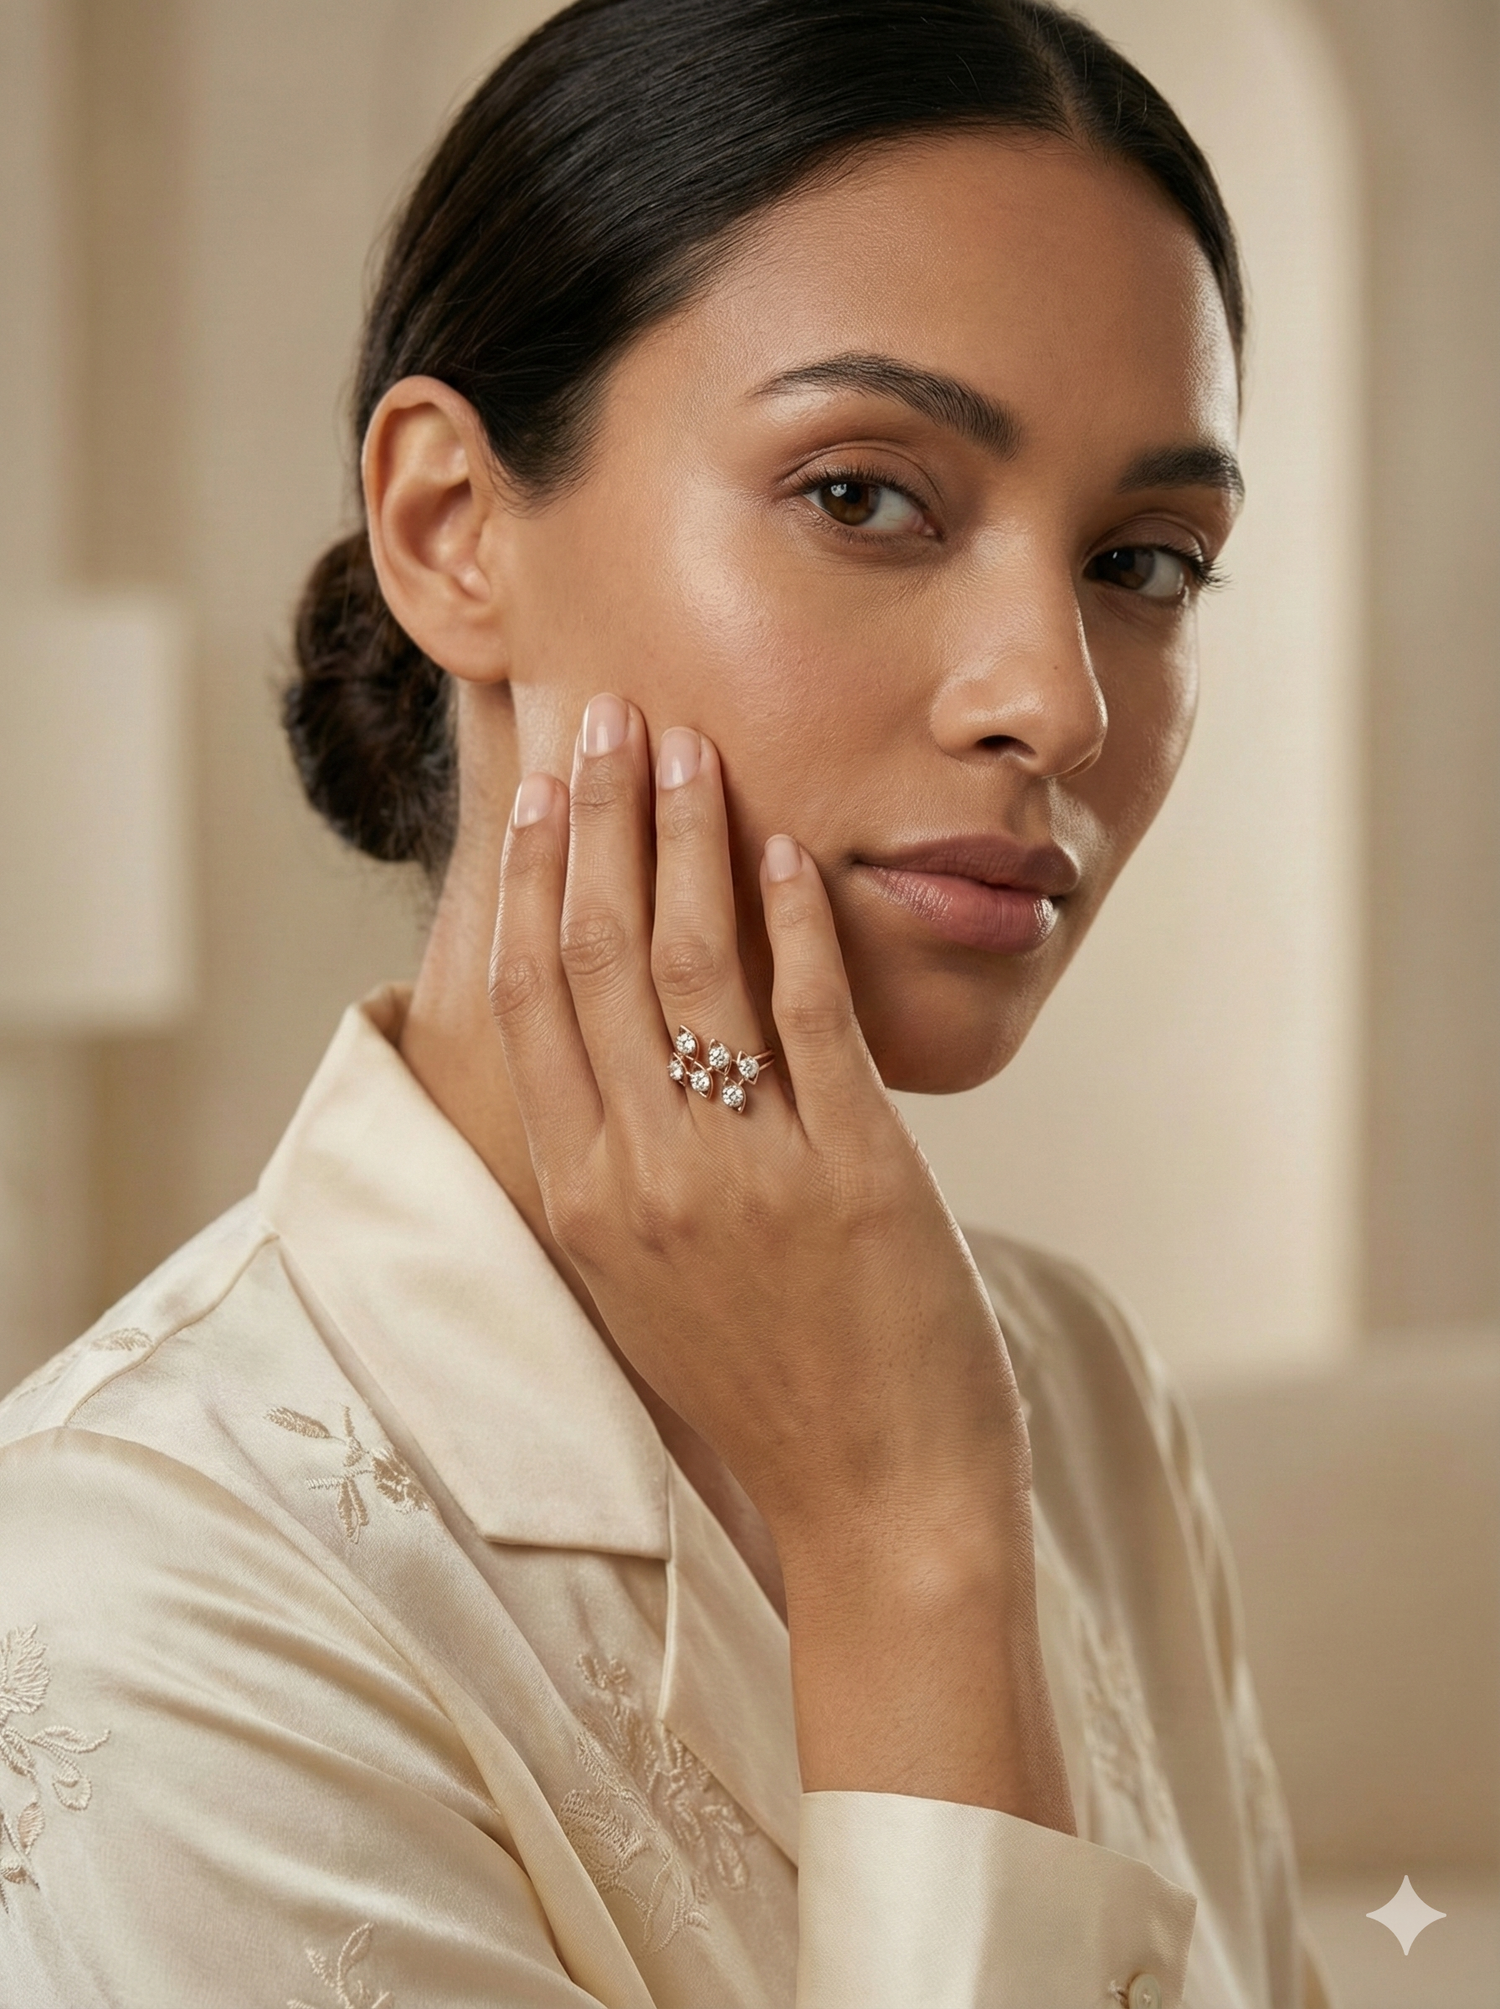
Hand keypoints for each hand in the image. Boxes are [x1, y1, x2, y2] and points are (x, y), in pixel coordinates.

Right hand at [491, 691, 1074, 1828]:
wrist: (876, 1507)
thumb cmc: (765, 1392)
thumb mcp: (646, 1282)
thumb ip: (616, 1164)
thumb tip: (608, 1041)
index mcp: (579, 1199)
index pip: (527, 1002)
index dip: (526, 880)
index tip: (533, 788)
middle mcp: (640, 1174)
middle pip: (591, 956)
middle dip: (591, 820)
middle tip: (600, 715)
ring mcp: (743, 1170)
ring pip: (687, 964)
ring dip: (682, 839)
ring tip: (685, 745)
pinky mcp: (851, 1170)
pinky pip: (807, 1014)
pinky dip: (792, 919)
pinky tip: (787, 845)